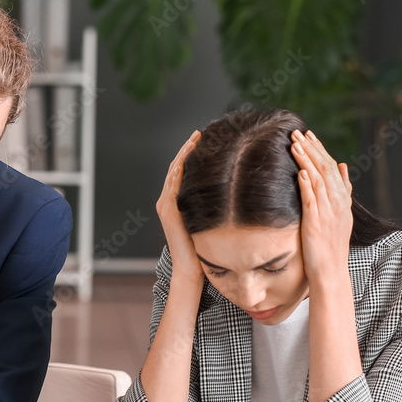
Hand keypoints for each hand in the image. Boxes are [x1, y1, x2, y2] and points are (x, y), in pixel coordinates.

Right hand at [156, 131, 203, 285]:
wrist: (192, 270)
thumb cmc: (205, 250)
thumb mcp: (211, 221)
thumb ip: (214, 205)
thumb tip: (235, 190)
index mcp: (177, 203)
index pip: (183, 172)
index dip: (193, 154)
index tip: (206, 140)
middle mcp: (168, 201)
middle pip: (177, 166)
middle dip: (188, 148)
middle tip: (201, 132)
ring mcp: (166, 204)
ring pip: (174, 170)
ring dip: (185, 152)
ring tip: (197, 137)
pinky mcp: (167, 209)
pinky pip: (174, 182)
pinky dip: (181, 166)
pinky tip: (191, 154)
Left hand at [289, 130, 353, 283]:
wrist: (331, 273)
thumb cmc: (330, 246)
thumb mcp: (339, 215)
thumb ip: (342, 190)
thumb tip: (343, 166)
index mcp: (342, 200)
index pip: (332, 168)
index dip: (320, 150)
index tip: (309, 135)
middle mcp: (338, 204)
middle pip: (325, 170)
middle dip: (311, 149)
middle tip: (297, 132)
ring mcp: (328, 213)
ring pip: (318, 181)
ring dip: (306, 161)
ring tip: (294, 145)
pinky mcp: (316, 224)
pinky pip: (312, 202)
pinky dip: (306, 186)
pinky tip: (299, 173)